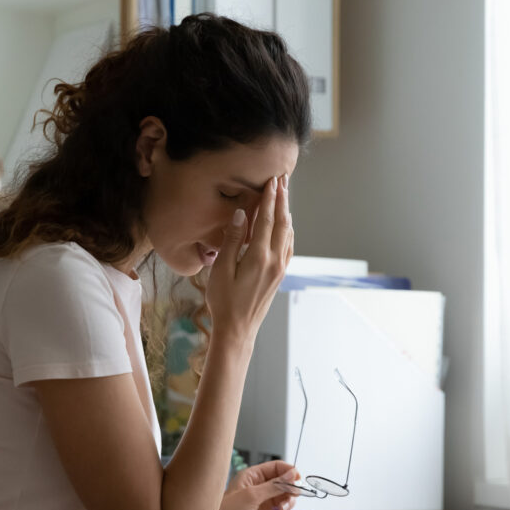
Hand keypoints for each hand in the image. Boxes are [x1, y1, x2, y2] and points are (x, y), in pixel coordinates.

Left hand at [205, 460, 301, 509]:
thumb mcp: (252, 495)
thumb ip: (274, 485)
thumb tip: (292, 474)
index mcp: (253, 477)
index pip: (276, 468)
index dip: (288, 471)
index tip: (297, 478)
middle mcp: (259, 489)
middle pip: (283, 484)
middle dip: (290, 489)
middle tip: (291, 495)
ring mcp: (262, 505)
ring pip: (284, 500)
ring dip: (287, 504)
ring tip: (280, 509)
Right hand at [206, 174, 292, 344]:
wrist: (237, 329)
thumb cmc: (224, 301)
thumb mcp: (221, 269)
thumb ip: (232, 240)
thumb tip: (240, 215)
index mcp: (259, 257)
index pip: (266, 219)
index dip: (269, 198)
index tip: (272, 181)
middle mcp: (275, 260)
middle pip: (282, 222)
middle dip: (282, 199)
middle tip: (283, 179)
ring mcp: (280, 268)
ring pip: (288, 233)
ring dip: (286, 212)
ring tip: (285, 195)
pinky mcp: (280, 275)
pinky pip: (288, 245)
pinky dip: (287, 229)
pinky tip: (285, 224)